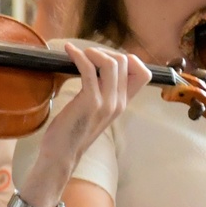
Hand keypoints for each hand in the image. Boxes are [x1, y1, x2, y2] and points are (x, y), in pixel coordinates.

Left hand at [21, 44, 149, 204]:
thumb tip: (95, 69)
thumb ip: (101, 93)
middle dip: (104, 51)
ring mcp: (106, 102)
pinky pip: (88, 69)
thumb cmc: (72, 131)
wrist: (61, 155)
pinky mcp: (90, 101)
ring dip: (93, 52)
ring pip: (111, 63)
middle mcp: (119, 102)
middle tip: (86, 55)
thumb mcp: (94, 111)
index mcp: (122, 104)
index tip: (108, 58)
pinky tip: (68, 52)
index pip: (144, 74)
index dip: (130, 59)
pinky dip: (78, 56)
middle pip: (125, 61)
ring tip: (78, 54)